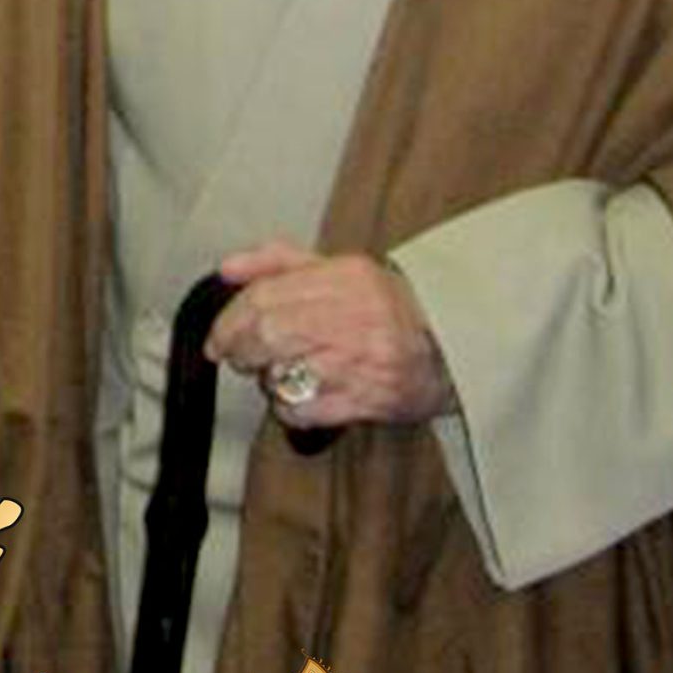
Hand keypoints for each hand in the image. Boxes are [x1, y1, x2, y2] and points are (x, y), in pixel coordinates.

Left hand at [202, 238, 451, 427]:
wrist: (453, 347)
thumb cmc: (387, 306)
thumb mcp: (338, 268)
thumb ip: (278, 262)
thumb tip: (226, 269)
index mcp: (342, 278)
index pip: (265, 296)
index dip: (229, 321)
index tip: (218, 338)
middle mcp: (349, 316)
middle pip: (267, 334)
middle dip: (240, 350)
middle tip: (237, 357)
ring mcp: (357, 361)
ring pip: (280, 374)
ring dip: (266, 379)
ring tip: (278, 374)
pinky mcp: (364, 401)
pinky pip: (301, 410)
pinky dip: (287, 408)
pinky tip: (299, 397)